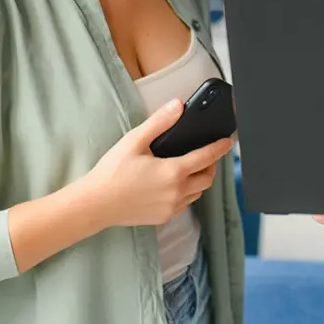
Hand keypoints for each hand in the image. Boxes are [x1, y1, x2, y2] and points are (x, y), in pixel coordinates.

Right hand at [80, 100, 231, 231]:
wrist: (95, 204)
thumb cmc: (112, 171)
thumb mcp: (134, 141)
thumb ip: (159, 122)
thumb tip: (178, 105)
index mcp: (173, 172)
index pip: (206, 157)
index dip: (219, 147)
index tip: (228, 141)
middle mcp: (177, 192)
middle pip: (207, 179)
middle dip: (211, 165)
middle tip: (205, 155)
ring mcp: (171, 207)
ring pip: (198, 193)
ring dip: (199, 180)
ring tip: (191, 168)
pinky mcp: (163, 218)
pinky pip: (185, 205)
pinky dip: (187, 193)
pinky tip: (175, 185)